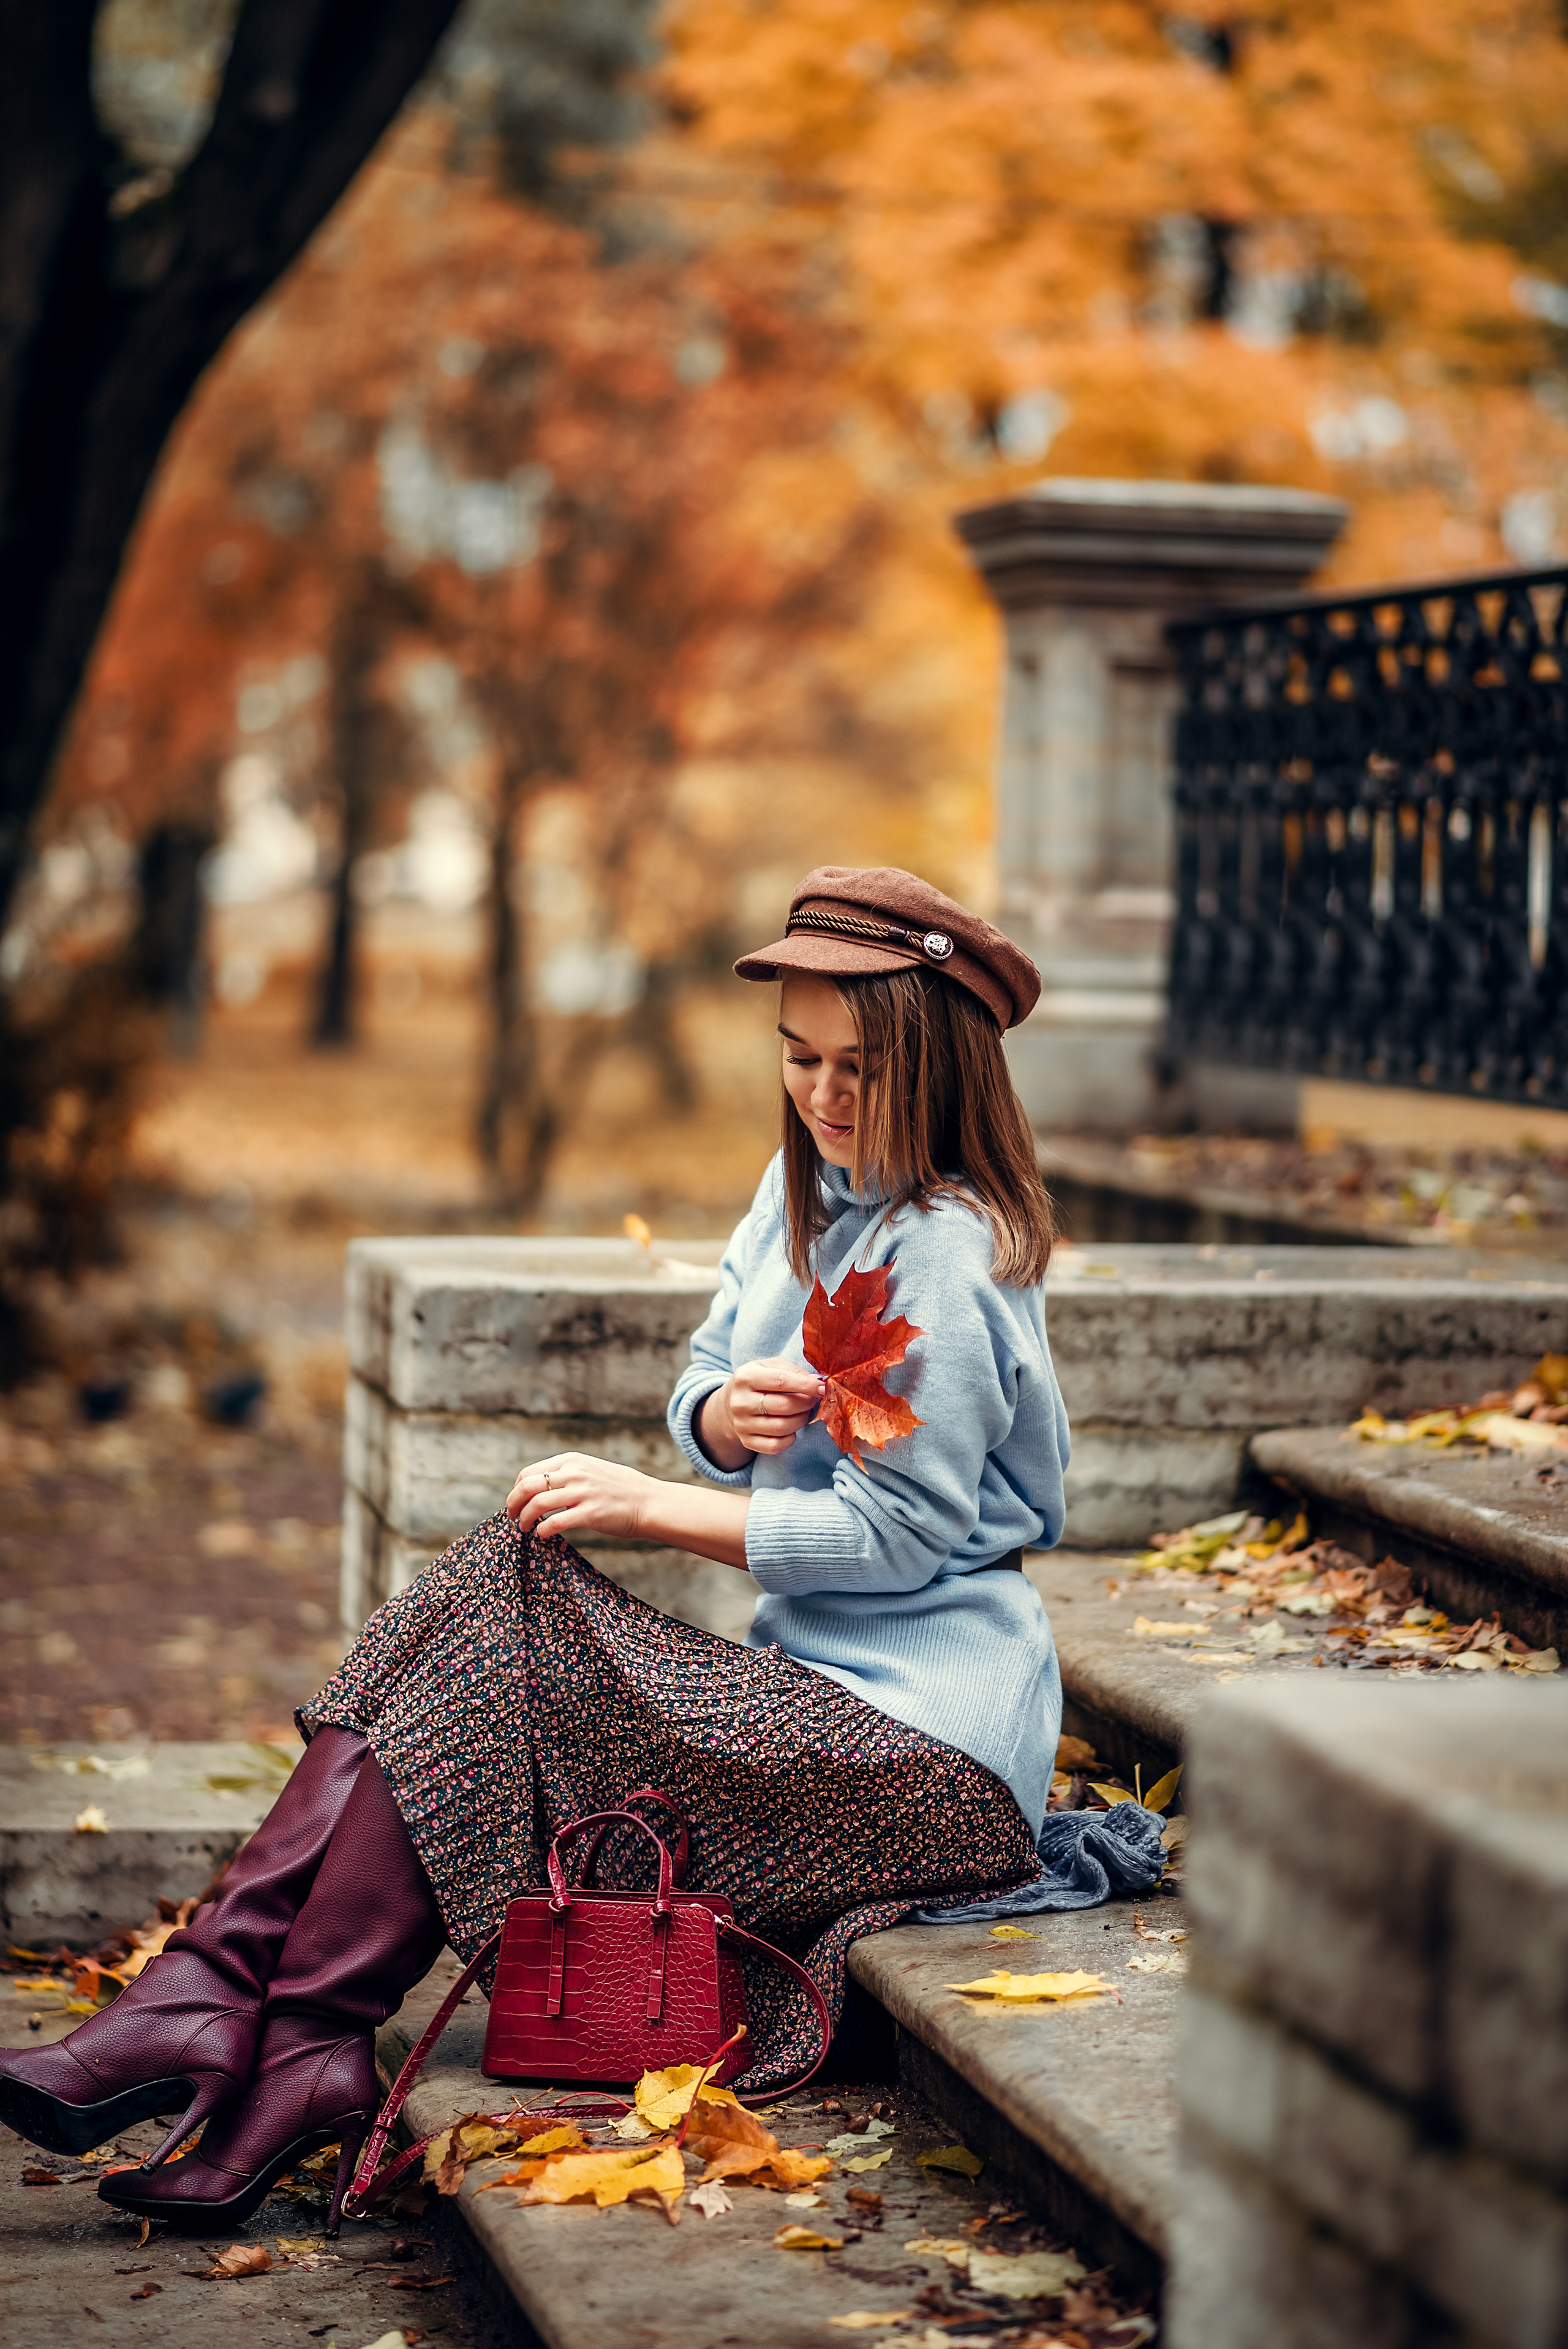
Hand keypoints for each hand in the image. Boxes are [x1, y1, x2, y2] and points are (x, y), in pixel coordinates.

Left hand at [506, 1452, 651, 1541]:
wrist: (649, 1502)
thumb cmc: (620, 1490)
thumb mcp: (591, 1470)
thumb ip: (567, 1475)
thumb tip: (540, 1488)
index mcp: (572, 1460)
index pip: (528, 1473)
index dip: (516, 1490)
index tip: (516, 1504)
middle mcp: (574, 1473)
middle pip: (527, 1487)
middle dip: (513, 1504)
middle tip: (512, 1517)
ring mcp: (582, 1492)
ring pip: (537, 1504)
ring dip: (524, 1519)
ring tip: (524, 1529)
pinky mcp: (590, 1513)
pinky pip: (555, 1522)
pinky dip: (542, 1530)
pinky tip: (542, 1535)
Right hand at [702, 1357, 824, 1460]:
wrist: (731, 1404)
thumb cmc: (759, 1382)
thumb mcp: (771, 1367)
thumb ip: (794, 1371)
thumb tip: (818, 1382)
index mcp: (746, 1376)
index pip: (781, 1381)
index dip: (806, 1385)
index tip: (823, 1388)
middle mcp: (740, 1401)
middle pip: (783, 1406)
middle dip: (806, 1403)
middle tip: (813, 1400)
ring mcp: (742, 1424)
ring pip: (781, 1427)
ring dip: (801, 1420)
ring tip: (803, 1413)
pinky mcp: (746, 1441)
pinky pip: (775, 1446)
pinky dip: (790, 1439)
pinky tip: (791, 1429)